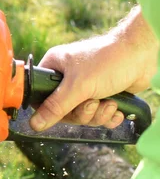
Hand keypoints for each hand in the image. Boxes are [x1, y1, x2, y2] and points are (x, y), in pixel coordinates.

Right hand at [30, 6, 157, 131]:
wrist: (142, 54)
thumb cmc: (107, 60)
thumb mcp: (78, 86)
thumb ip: (56, 107)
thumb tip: (35, 124)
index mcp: (54, 68)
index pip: (41, 97)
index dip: (51, 110)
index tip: (64, 112)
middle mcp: (67, 78)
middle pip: (64, 111)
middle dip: (82, 112)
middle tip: (93, 103)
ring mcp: (85, 86)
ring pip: (83, 114)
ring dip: (98, 114)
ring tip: (109, 103)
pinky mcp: (102, 94)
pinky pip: (98, 115)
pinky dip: (108, 115)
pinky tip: (117, 107)